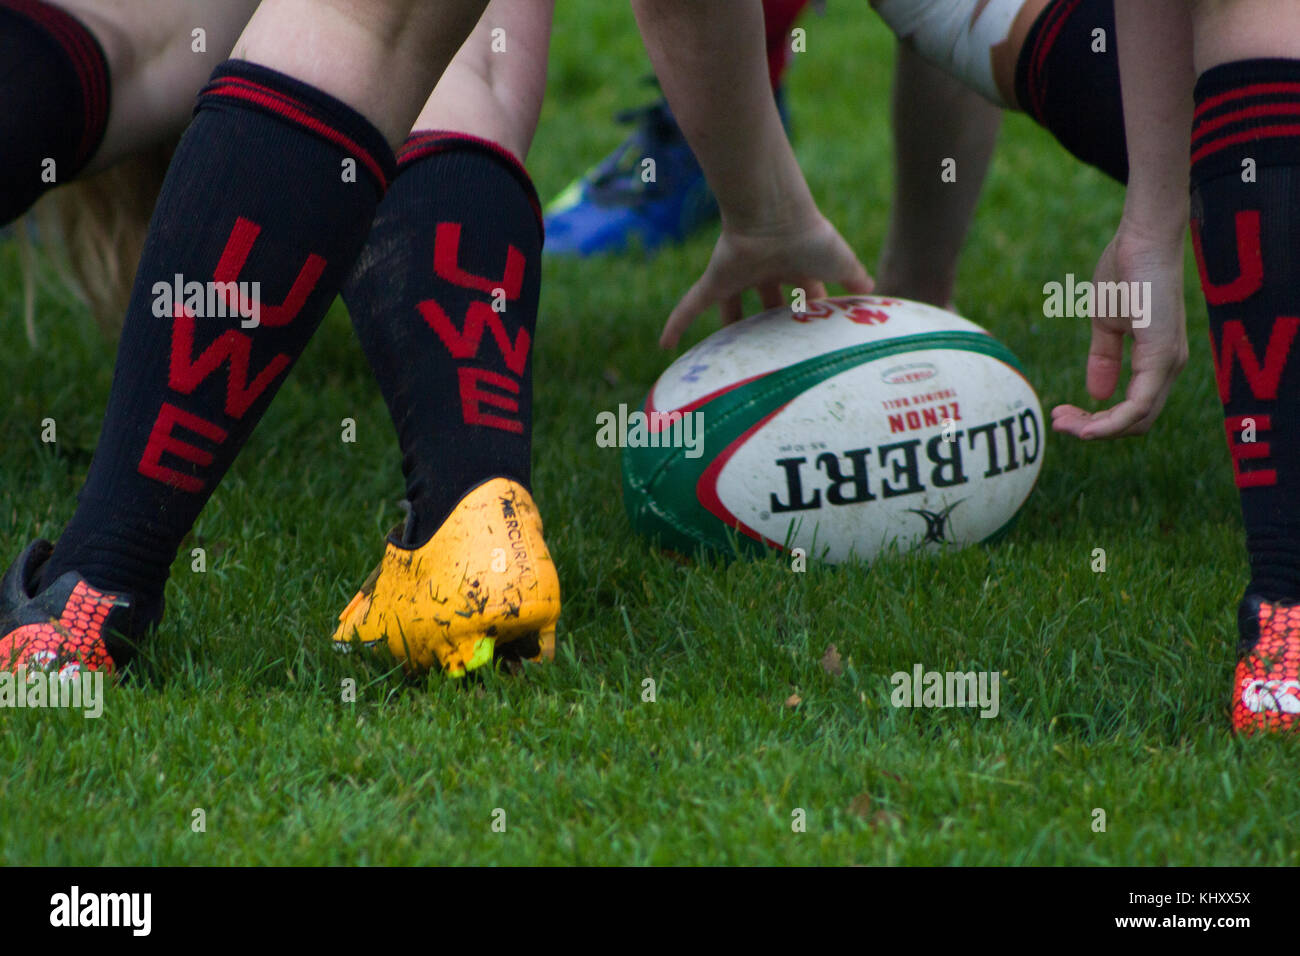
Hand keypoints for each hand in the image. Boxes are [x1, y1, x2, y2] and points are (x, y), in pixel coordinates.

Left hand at [659, 212, 873, 347]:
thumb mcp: (841, 262)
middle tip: (773, 350)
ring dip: (731, 327)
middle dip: (770, 323)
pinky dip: (676, 323)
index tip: (813, 337)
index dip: (809, 313)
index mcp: (797, 265)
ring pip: (731, 307)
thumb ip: (856, 278)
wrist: (777, 216)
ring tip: (729, 356)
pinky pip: (691, 305)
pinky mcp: (716, 279)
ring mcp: (740, 276)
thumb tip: (876, 291)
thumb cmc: (811, 236)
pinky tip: (664, 346)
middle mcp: (768, 270)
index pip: (804, 294)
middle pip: (768, 302)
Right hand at [1051, 223, 1187, 439]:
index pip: (1133, 409)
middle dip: (1094, 429)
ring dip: (1097, 429)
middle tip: (1057, 421)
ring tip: (1061, 422)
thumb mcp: (1106, 323)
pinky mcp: (1161, 357)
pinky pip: (1138, 406)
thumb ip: (1104, 358)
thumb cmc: (1127, 271)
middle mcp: (1169, 367)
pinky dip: (1110, 423)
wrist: (1143, 239)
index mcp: (1157, 360)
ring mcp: (1168, 363)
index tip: (1061, 414)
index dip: (1098, 420)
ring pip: (1138, 420)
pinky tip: (1084, 427)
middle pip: (1136, 422)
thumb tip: (1097, 393)